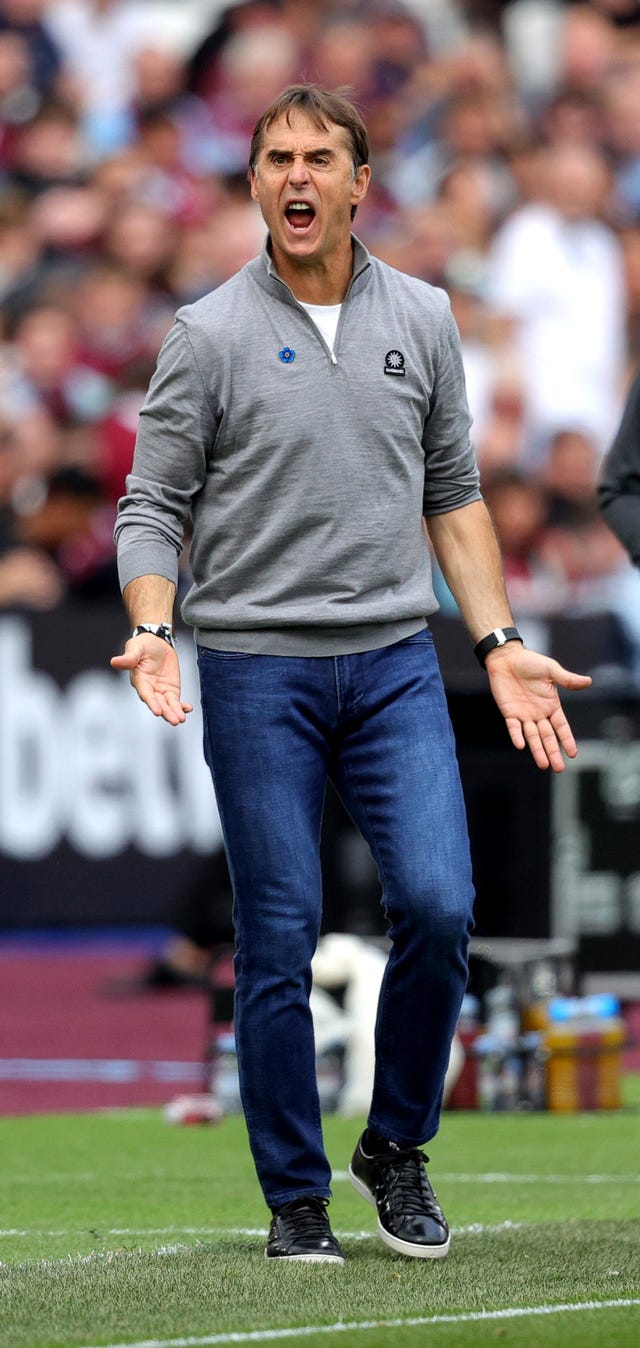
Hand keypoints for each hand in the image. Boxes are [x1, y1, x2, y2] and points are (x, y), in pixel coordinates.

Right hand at [110, 634, 192, 725]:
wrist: (157, 642)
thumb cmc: (143, 645)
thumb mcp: (136, 648)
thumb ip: (129, 658)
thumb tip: (114, 662)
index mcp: (140, 681)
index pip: (146, 694)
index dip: (152, 703)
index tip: (157, 711)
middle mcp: (149, 689)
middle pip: (158, 703)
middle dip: (166, 712)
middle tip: (175, 720)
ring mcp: (161, 691)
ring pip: (168, 705)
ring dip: (175, 712)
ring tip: (181, 719)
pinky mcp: (170, 690)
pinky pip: (176, 701)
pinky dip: (182, 706)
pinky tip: (188, 709)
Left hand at [484, 644, 591, 771]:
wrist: (506, 658)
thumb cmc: (530, 662)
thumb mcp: (551, 670)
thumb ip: (567, 679)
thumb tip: (589, 682)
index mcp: (551, 705)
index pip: (561, 726)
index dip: (567, 739)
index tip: (573, 754)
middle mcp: (539, 714)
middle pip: (548, 737)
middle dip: (553, 752)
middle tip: (559, 768)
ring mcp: (524, 715)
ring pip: (532, 737)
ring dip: (537, 750)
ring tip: (543, 765)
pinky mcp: (509, 712)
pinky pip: (513, 727)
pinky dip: (517, 735)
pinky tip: (521, 745)